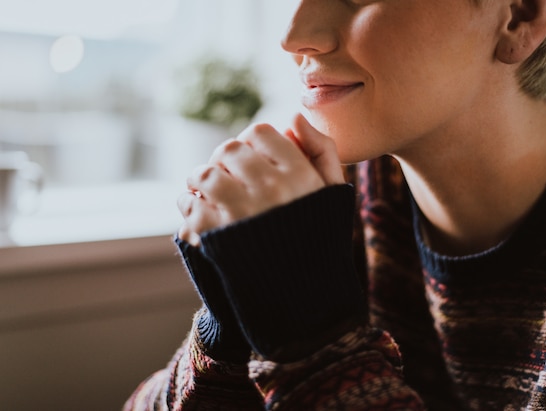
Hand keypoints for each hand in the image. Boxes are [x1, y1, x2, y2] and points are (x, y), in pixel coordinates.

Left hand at [178, 114, 343, 244]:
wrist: (303, 298)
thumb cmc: (319, 240)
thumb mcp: (334, 195)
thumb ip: (322, 150)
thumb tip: (293, 116)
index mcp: (301, 176)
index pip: (261, 133)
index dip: (252, 142)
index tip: (253, 159)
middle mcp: (271, 189)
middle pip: (230, 149)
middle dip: (225, 159)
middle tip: (227, 174)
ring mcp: (241, 212)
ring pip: (204, 173)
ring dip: (202, 179)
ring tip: (209, 191)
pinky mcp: (215, 235)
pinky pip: (189, 203)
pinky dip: (189, 204)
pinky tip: (201, 213)